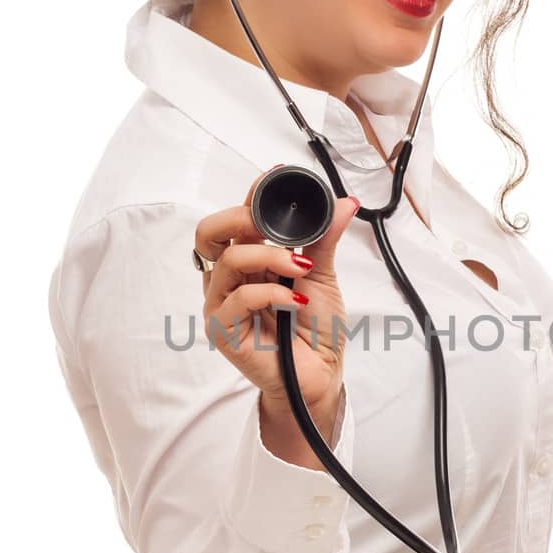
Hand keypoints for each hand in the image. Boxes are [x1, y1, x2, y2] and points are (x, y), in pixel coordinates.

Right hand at [194, 169, 359, 420]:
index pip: (236, 220)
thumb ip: (323, 239)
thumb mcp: (321, 276)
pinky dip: (271, 292)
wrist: (320, 376)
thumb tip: (343, 203)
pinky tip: (294, 300)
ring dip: (270, 257)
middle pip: (208, 233)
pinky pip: (239, 298)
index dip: (250, 195)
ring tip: (301, 269)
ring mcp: (221, 305)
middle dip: (241, 217)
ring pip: (228, 260)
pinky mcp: (222, 331)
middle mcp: (228, 280)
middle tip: (273, 225)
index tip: (275, 176)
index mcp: (247, 262)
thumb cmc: (315, 332)